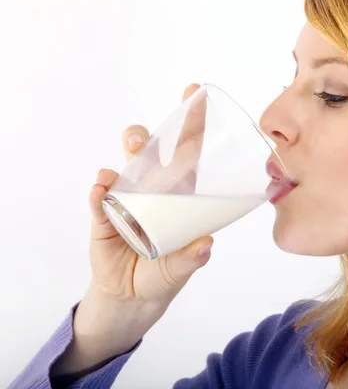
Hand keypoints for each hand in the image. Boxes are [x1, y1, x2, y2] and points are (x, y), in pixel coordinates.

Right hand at [52, 83, 211, 375]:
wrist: (133, 296)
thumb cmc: (164, 273)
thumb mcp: (183, 267)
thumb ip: (192, 258)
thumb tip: (205, 245)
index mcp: (180, 195)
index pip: (188, 153)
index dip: (191, 124)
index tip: (194, 92)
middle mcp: (154, 190)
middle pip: (152, 152)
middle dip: (150, 134)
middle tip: (150, 131)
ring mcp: (128, 200)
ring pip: (127, 166)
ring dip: (128, 152)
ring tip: (132, 148)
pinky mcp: (104, 216)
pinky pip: (100, 199)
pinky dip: (100, 191)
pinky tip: (102, 186)